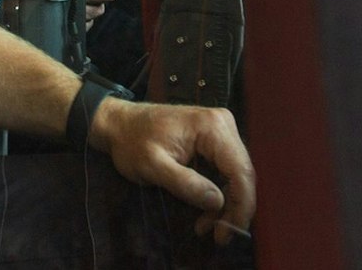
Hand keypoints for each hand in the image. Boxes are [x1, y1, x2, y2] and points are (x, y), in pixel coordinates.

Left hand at [89, 98, 255, 244]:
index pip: (240, 170)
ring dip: (224, 205)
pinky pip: (224, 172)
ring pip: (235, 176)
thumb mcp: (152, 166)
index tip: (230, 232)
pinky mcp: (214, 141)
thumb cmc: (131, 141)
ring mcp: (220, 131)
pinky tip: (204, 213)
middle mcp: (222, 125)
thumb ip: (185, 183)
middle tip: (218, 236)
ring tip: (205, 227)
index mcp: (211, 127)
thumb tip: (217, 202)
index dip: (241, 205)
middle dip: (232, 208)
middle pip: (241, 174)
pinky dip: (216, 194)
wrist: (119, 124)